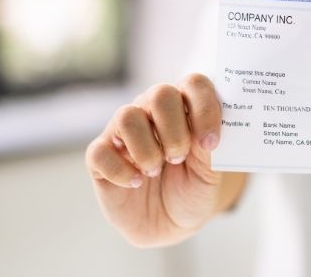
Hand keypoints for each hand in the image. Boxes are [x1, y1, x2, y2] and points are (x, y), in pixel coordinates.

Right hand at [85, 73, 241, 246]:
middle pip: (161, 93)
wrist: (171, 225)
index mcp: (185, 106)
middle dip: (174, 130)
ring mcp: (124, 131)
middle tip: (179, 158)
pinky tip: (136, 182)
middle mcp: (152, 110)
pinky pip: (100, 152)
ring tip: (156, 170)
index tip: (210, 143)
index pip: (194, 84)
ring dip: (147, 149)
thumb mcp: (210, 172)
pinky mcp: (100, 157)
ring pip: (127, 116)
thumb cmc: (193, 189)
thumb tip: (204, 132)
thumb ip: (208, 148)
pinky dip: (121, 170)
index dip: (205, 109)